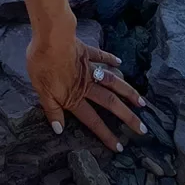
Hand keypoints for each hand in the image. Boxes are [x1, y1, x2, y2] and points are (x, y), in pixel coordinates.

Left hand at [27, 32, 145, 151]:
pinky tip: (120, 63)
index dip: (105, 134)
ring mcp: (89, 68)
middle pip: (110, 103)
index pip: (92, 120)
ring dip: (128, 92)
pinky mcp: (86, 51)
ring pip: (112, 82)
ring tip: (142, 102)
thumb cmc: (42, 65)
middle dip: (127, 117)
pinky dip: (111, 59)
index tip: (120, 147)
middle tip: (142, 128)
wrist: (50, 38)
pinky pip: (101, 56)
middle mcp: (87, 85)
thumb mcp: (42, 91)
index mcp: (74, 97)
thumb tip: (60, 130)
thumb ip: (52, 110)